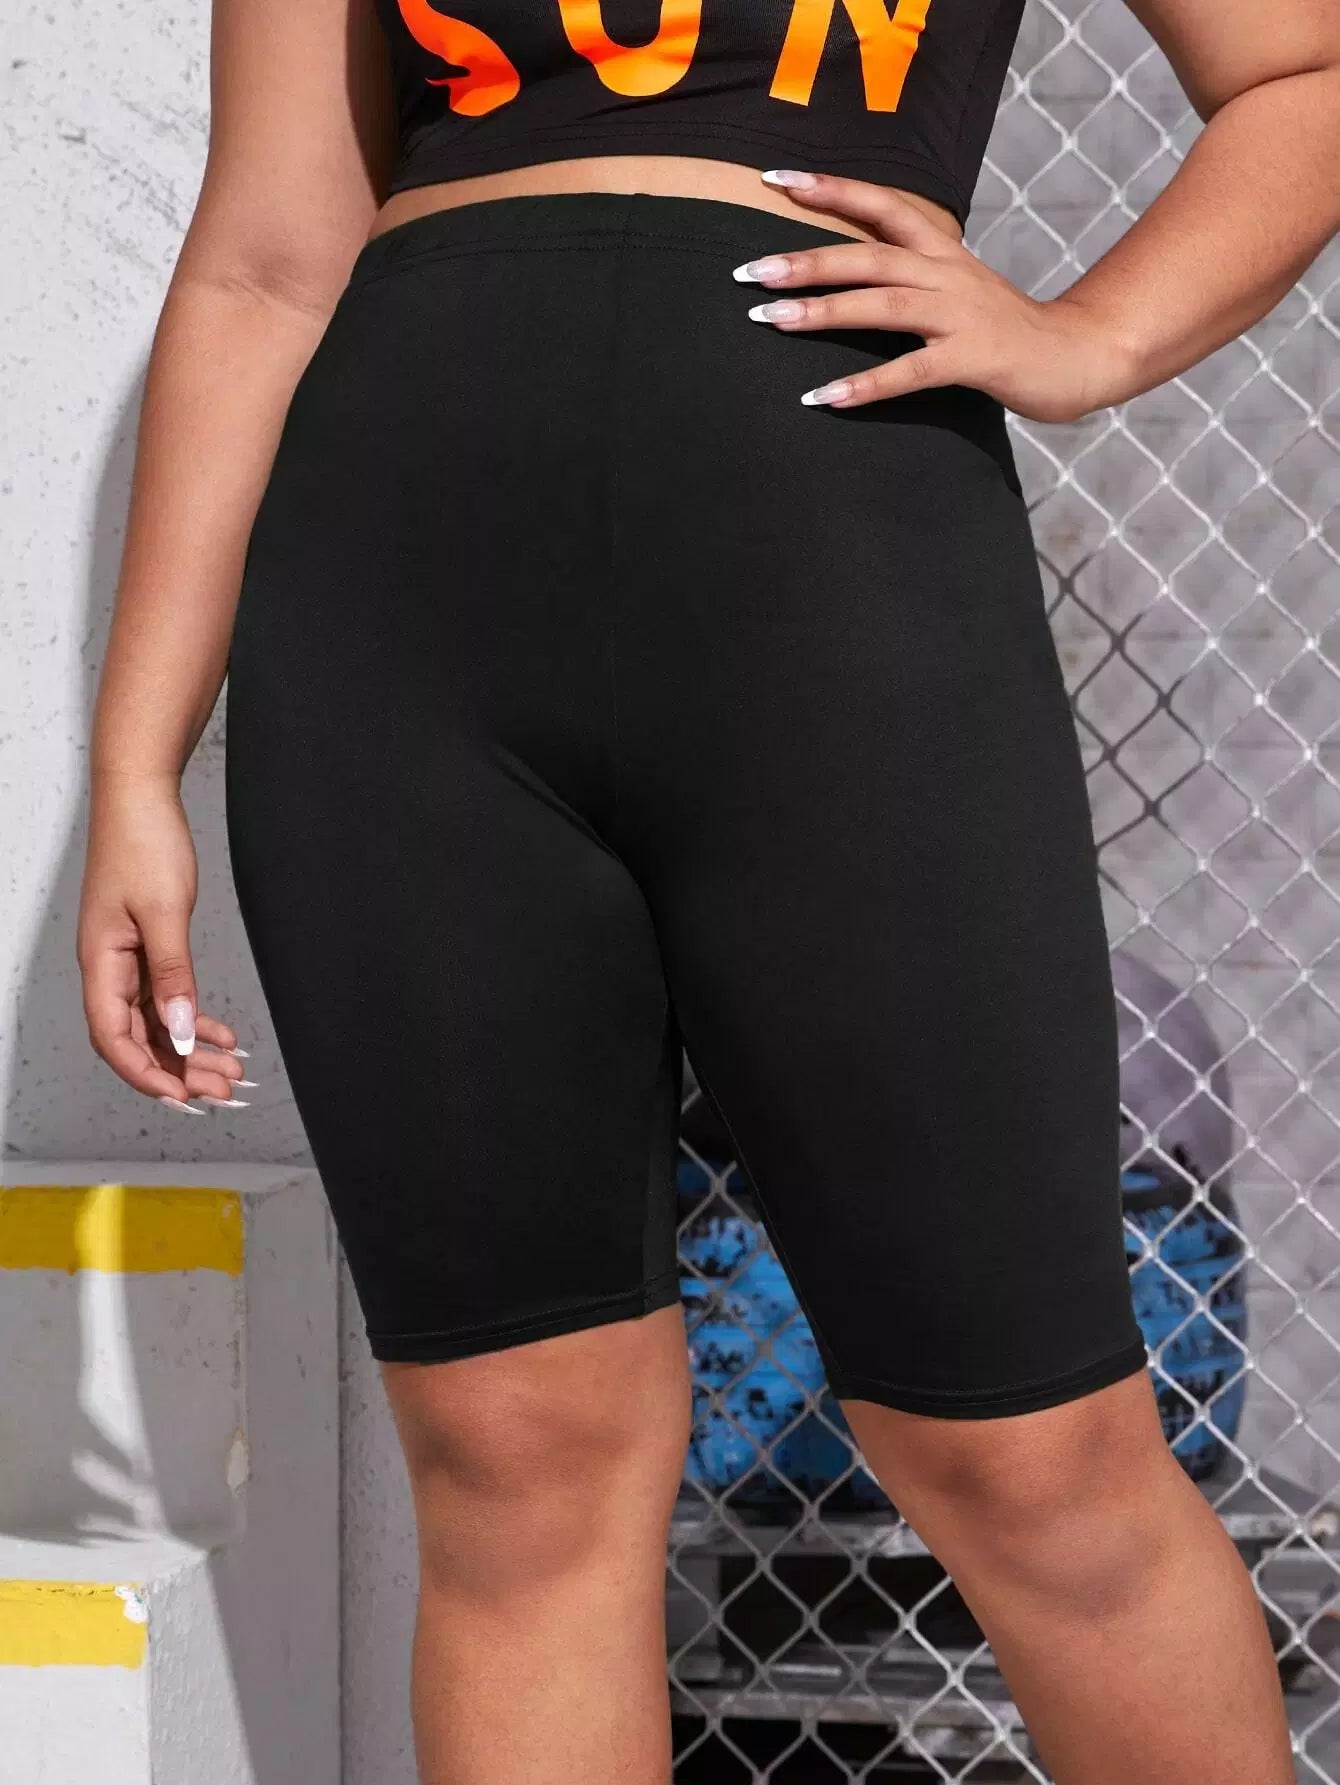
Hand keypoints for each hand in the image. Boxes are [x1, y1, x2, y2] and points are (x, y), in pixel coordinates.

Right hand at [77, 772, 252, 1112]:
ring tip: (230, 1068)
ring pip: (155, 1021)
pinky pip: (166, 997)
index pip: (113, 1038)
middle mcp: (108, 967)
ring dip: (190, 1048)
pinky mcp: (146, 946)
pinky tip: (221, 1033)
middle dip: (178, 1069)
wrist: (140, 796)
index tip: (183, 1096)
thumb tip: (180, 1031)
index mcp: (101, 962)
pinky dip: (193, 1018)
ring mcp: (127, 959)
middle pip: (137, 1037)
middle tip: (222, 1089)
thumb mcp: (164, 912)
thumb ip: (173, 975)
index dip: (146, 1073)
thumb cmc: (142, 843)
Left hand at [735, 169, 1139, 423]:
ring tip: (771, 319)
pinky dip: (866, 384)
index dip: (831, 189)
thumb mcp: (955, 289)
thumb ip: (909, 277)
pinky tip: (825, 397)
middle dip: (807, 259)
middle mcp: (947, 274)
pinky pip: (910, 371)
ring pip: (882, 305)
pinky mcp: (972, 360)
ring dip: (823, 311)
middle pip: (869, 256)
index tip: (776, 179)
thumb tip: (848, 273)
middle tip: (751, 270)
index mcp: (942, 251)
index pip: (882, 205)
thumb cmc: (1004, 329)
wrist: (1076, 355)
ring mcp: (960, 316)